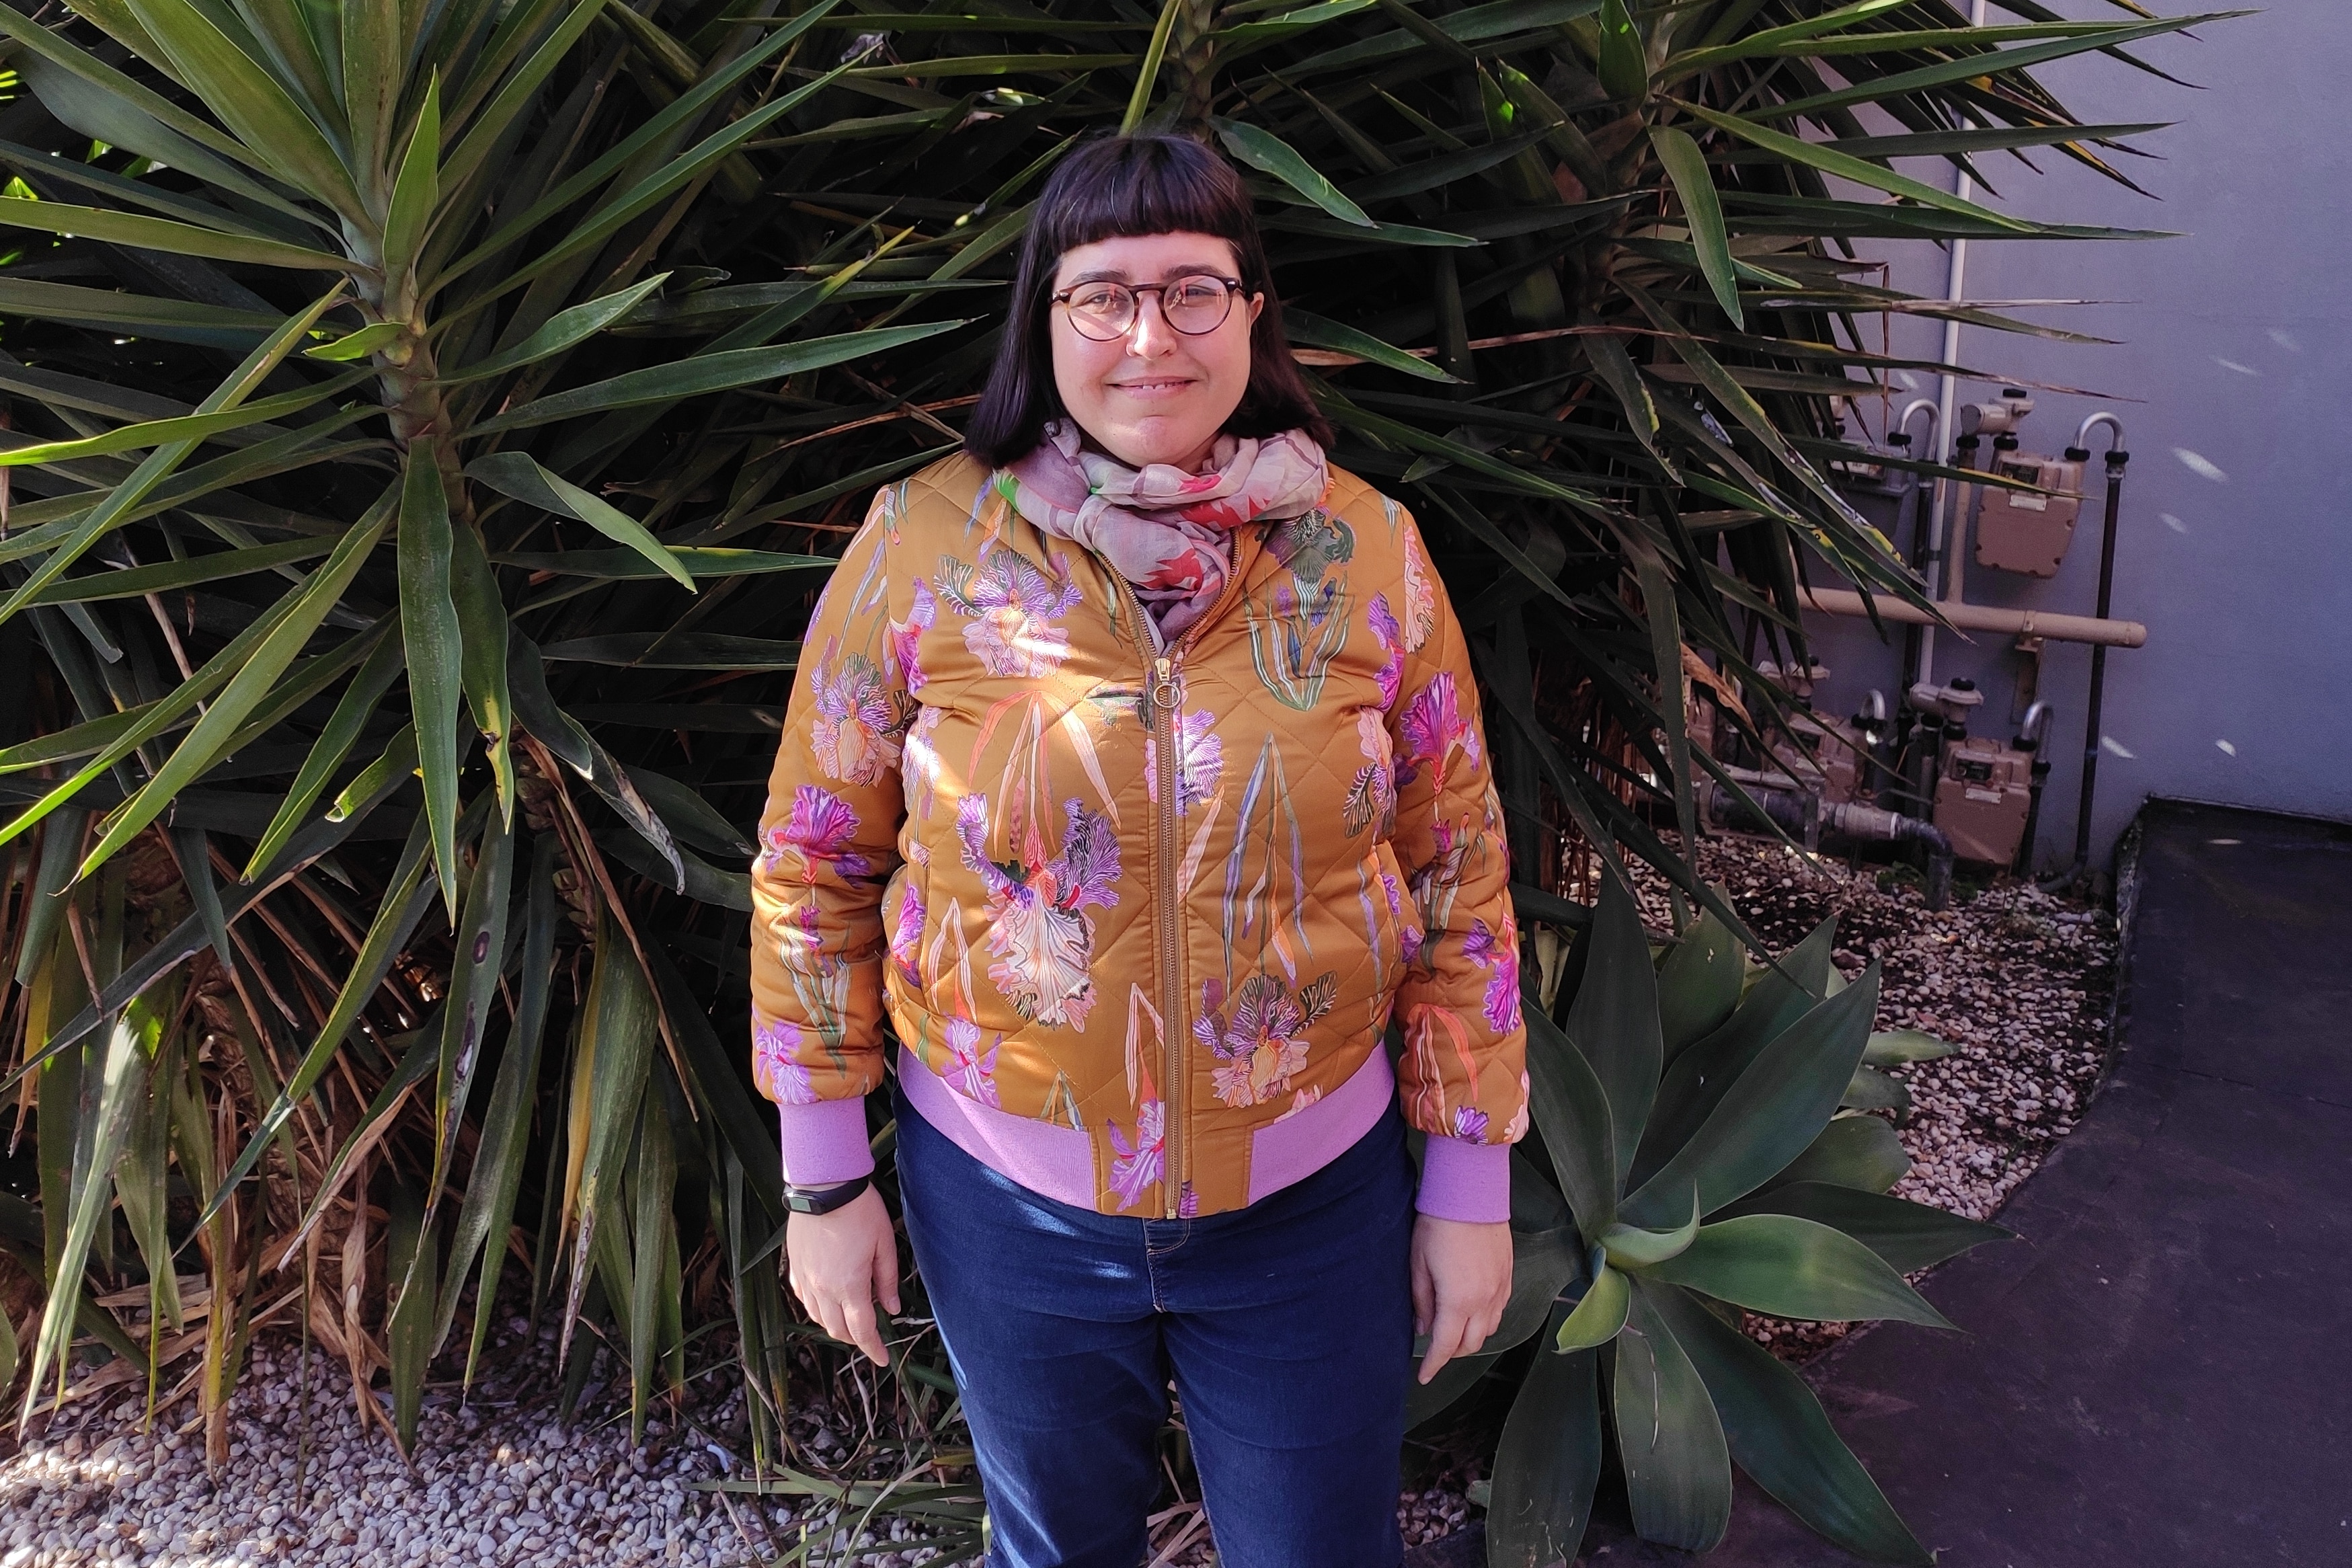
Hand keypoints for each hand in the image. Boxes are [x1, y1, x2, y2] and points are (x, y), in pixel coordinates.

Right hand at [784, 1186, 901, 1365]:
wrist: (824, 1186)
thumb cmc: (859, 1211)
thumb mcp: (884, 1244)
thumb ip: (887, 1280)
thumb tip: (892, 1309)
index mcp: (849, 1285)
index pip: (862, 1330)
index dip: (874, 1349)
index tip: (883, 1359)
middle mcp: (823, 1288)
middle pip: (838, 1330)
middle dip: (856, 1339)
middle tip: (870, 1336)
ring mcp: (805, 1279)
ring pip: (818, 1318)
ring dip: (836, 1326)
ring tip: (851, 1320)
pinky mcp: (794, 1267)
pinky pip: (804, 1300)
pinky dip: (817, 1309)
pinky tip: (827, 1302)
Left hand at [1410, 1214, 1512, 1384]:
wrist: (1472, 1192)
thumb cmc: (1439, 1225)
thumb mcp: (1418, 1264)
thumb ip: (1421, 1302)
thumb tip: (1422, 1329)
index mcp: (1459, 1301)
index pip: (1446, 1346)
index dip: (1433, 1365)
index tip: (1423, 1376)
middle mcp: (1485, 1300)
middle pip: (1471, 1344)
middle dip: (1452, 1353)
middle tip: (1435, 1350)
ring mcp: (1500, 1288)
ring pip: (1489, 1329)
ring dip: (1471, 1337)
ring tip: (1452, 1330)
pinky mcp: (1508, 1275)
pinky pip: (1500, 1310)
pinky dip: (1486, 1319)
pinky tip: (1472, 1311)